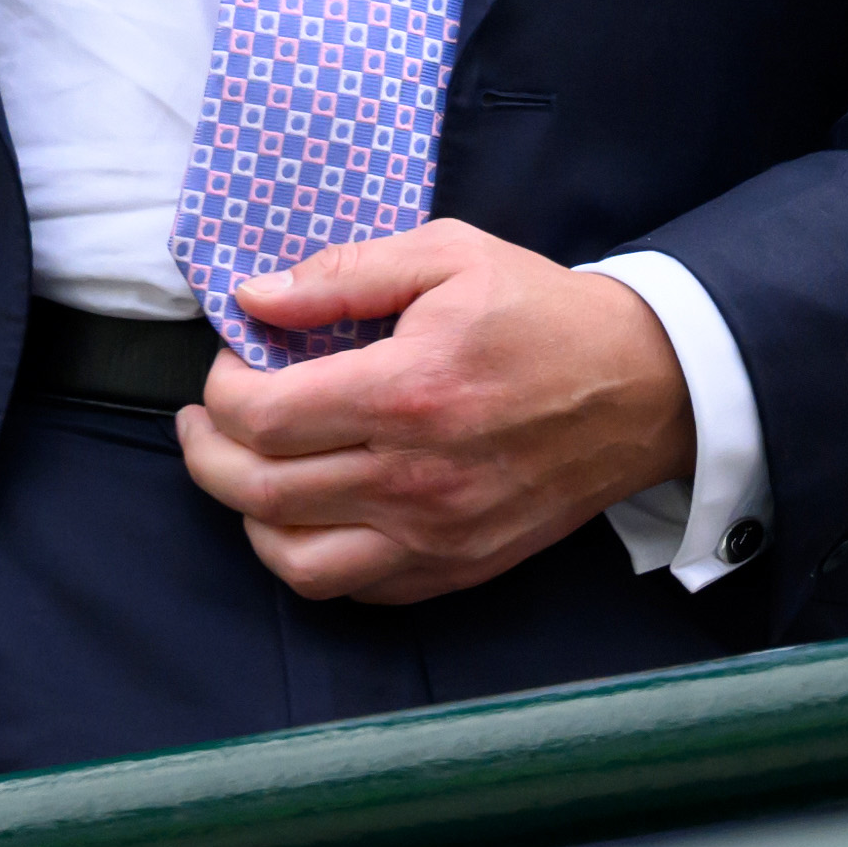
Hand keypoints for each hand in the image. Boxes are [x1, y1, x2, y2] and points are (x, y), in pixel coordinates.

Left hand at [177, 221, 695, 602]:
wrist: (640, 387)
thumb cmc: (541, 312)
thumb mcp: (452, 255)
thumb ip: (345, 273)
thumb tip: (253, 298)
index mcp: (410, 390)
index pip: (265, 418)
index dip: (221, 391)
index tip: (231, 364)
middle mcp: (416, 477)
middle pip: (261, 493)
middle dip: (208, 453)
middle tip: (207, 420)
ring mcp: (437, 535)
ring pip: (295, 562)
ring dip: (249, 518)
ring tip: (247, 472)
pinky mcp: (457, 568)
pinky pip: (354, 590)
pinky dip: (311, 558)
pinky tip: (310, 513)